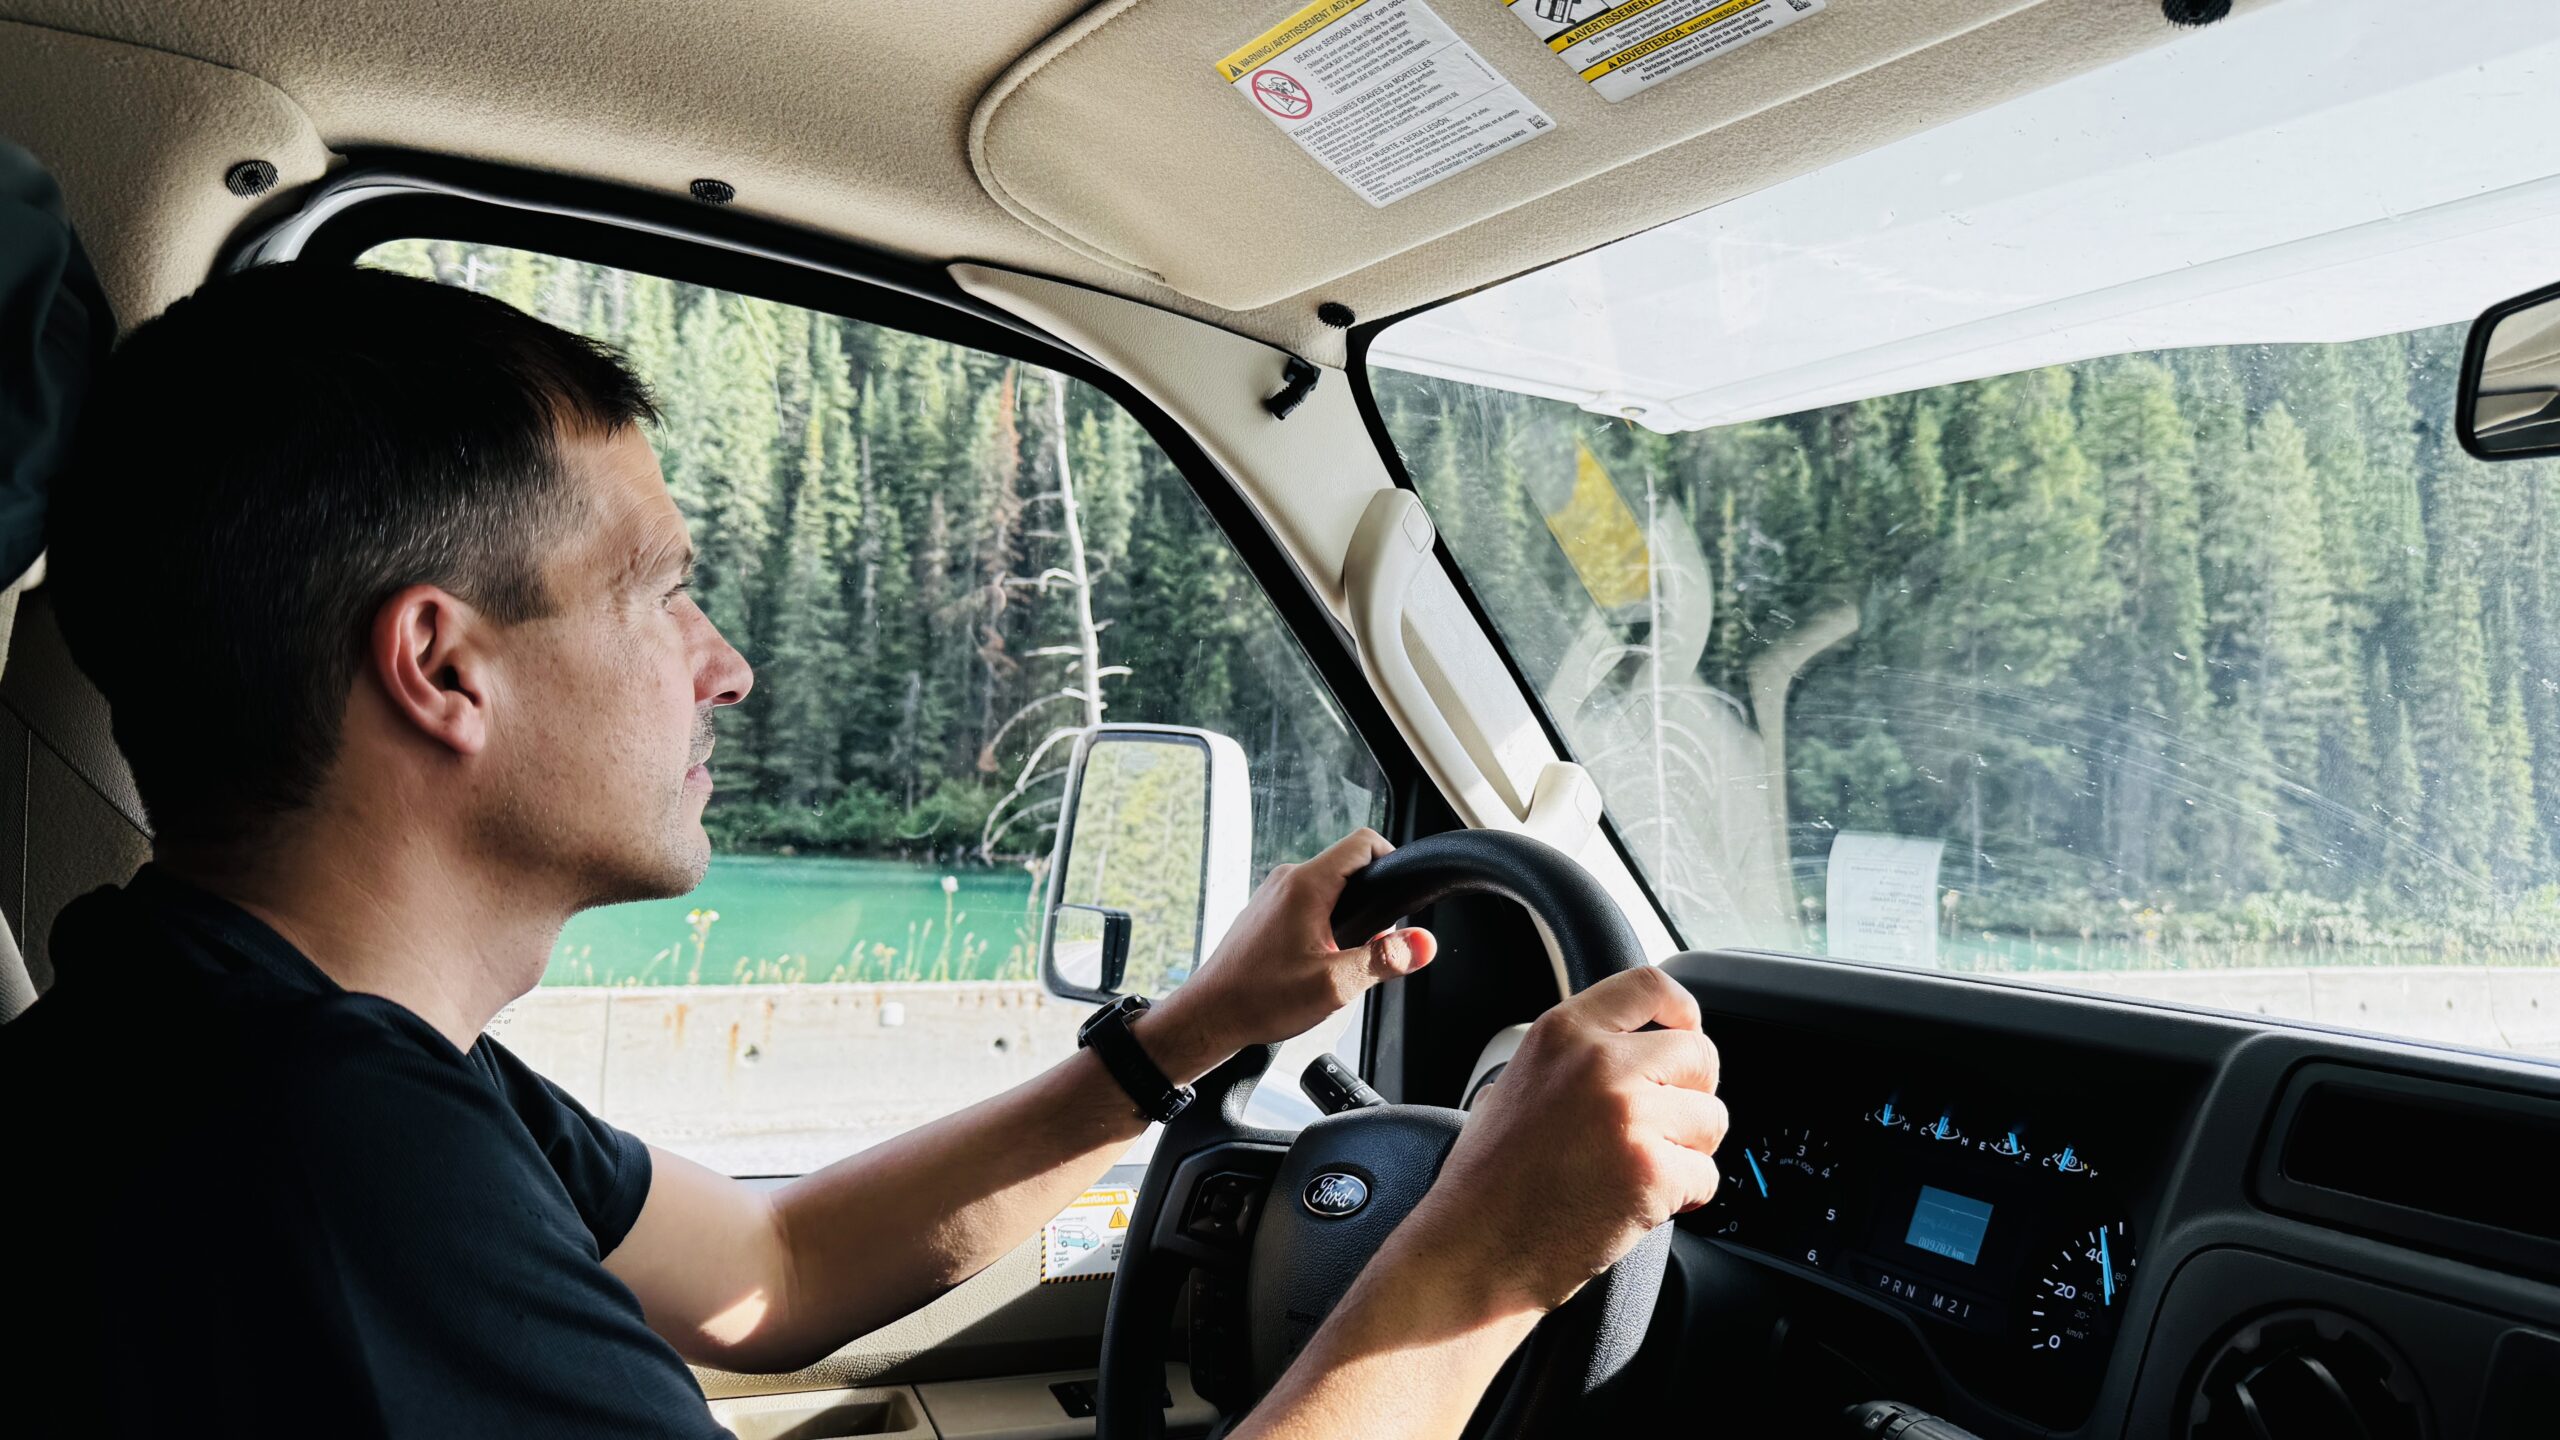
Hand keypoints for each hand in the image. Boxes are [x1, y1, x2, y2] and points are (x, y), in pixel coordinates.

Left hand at [1137, 828, 1435, 1082]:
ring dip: (1348, 915)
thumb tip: (1424, 943)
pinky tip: (1320, 961)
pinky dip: (1325, 923)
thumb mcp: (1335, 985)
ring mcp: (1273, 894)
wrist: (1209, 1015)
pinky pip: (1308, 903)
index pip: (1363, 843)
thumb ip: (1384, 960)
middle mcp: (1287, 880)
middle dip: (1372, 899)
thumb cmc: (1260, 999)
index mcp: (1307, 885)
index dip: (1392, 859)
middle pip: (1348, 866)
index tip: (1403, 893)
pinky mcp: (1266, 912)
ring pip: (1328, 887)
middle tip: (1377, 940)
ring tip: (1345, 957)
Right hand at [1400, 967, 1725, 1316]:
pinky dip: (1683, 1198)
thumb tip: (1635, 1048)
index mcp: (1563, 1032)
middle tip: (1662, 1129)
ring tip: (1637, 1171)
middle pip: (1698, 1054)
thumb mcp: (1516, 1083)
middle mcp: (1598, 1062)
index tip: (1686, 1033)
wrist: (1474, 1249)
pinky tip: (1638, 1205)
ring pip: (1711, 1118)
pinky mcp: (1650, 1172)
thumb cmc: (1490, 1179)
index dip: (1682, 1011)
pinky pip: (1706, 1176)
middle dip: (1692, 1096)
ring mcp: (1627, 1115)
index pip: (1650, 987)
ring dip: (1689, 1151)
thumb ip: (1576, 1056)